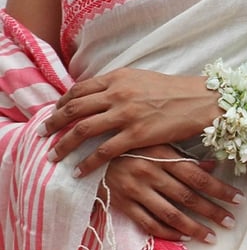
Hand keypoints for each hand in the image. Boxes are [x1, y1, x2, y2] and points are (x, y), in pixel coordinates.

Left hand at [40, 68, 219, 176]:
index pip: (79, 89)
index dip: (63, 102)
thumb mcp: (143, 79)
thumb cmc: (175, 91)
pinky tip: (79, 171)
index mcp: (118, 78)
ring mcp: (126, 114)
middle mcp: (117, 93)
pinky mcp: (137, 134)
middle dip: (54, 123)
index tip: (55, 113)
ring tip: (53, 156)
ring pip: (83, 130)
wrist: (201, 100)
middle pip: (74, 108)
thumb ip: (120, 85)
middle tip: (42, 134)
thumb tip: (101, 94)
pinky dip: (87, 162)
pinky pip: (104, 151)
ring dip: (63, 144)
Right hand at [101, 144, 243, 242]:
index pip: (199, 176)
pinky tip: (184, 239)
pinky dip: (167, 233)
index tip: (239, 199)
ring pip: (170, 214)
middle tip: (230, 222)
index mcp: (163, 155)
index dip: (220, 190)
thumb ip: (184, 156)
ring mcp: (136, 191)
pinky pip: (148, 223)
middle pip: (188, 197)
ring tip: (211, 237)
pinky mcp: (122, 204)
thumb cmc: (131, 145)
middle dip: (212, 211)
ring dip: (194, 228)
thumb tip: (213, 166)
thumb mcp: (158, 142)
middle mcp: (151, 173)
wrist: (89, 151)